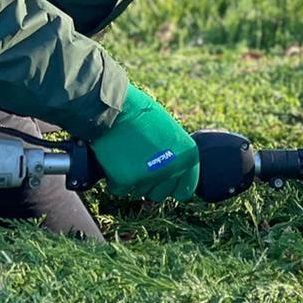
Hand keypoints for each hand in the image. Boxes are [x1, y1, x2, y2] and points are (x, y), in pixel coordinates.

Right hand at [90, 85, 199, 202]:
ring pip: (140, 193)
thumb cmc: (142, 115)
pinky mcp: (126, 180)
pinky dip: (116, 179)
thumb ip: (175, 156)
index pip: (185, 190)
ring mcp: (149, 177)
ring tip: (128, 156)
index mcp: (187, 157)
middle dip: (150, 184)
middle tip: (140, 162)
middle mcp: (172, 170)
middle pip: (160, 194)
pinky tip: (117, 160)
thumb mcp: (170, 132)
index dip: (171, 185)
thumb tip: (172, 176)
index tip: (162, 178)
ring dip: (133, 180)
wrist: (115, 108)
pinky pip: (121, 190)